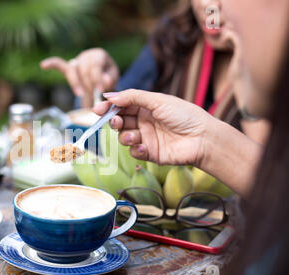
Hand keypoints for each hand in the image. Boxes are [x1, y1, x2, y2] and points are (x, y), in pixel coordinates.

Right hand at [40, 48, 118, 107]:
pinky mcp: (68, 67)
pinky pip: (59, 64)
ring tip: (80, 94)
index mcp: (99, 55)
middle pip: (83, 68)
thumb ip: (110, 79)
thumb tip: (104, 81)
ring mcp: (76, 61)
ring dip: (76, 83)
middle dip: (88, 83)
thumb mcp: (113, 79)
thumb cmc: (107, 78)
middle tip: (93, 95)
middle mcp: (86, 55)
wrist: (101, 78)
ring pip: (72, 70)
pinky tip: (43, 65)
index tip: (99, 90)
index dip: (97, 78)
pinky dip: (51, 64)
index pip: (95, 65)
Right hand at [94, 90, 215, 166]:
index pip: (122, 105)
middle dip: (115, 121)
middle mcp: (144, 122)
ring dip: (124, 136)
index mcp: (146, 107)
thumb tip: (108, 95)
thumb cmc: (185, 115)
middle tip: (116, 121)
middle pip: (121, 121)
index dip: (109, 107)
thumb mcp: (158, 101)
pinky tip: (143, 147)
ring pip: (124, 137)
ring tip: (132, 136)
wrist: (203, 139)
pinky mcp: (150, 153)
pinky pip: (134, 152)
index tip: (98, 110)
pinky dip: (135, 149)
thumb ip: (133, 97)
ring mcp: (147, 138)